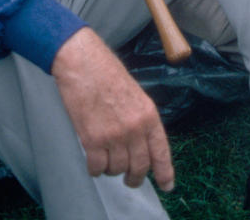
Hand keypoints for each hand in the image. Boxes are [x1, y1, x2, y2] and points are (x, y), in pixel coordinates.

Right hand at [52, 28, 173, 189]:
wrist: (82, 62)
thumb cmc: (106, 72)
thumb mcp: (134, 94)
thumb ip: (140, 120)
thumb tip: (141, 146)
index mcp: (148, 114)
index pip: (161, 151)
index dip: (165, 172)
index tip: (167, 186)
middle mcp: (135, 128)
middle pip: (140, 167)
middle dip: (134, 178)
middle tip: (129, 179)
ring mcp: (114, 135)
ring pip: (117, 169)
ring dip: (111, 168)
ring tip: (105, 156)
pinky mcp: (92, 140)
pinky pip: (97, 168)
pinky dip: (95, 168)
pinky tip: (93, 160)